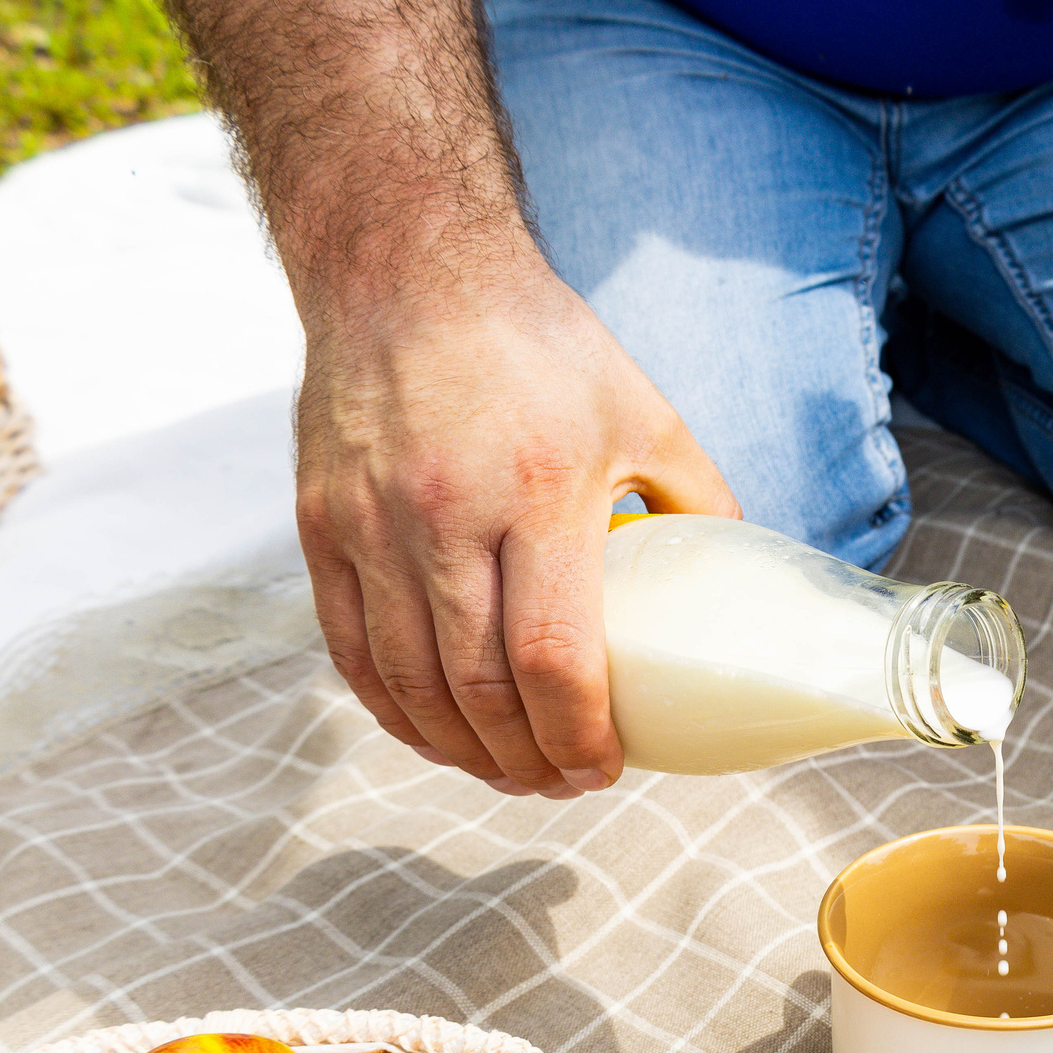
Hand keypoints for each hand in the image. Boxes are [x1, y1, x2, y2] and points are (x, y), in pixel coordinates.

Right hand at [294, 261, 738, 796]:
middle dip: (524, 760)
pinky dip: (391, 709)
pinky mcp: (321, 523)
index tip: (604, 768)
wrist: (406, 268)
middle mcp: (445, 514)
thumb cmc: (538, 345)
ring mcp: (371, 522)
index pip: (553, 657)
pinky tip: (431, 732)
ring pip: (408, 682)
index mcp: (540, 490)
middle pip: (478, 687)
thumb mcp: (645, 411)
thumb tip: (732, 585)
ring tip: (505, 773)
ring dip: (459, 751)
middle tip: (561, 784)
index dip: (580, 734)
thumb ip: (697, 501)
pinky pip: (351, 648)